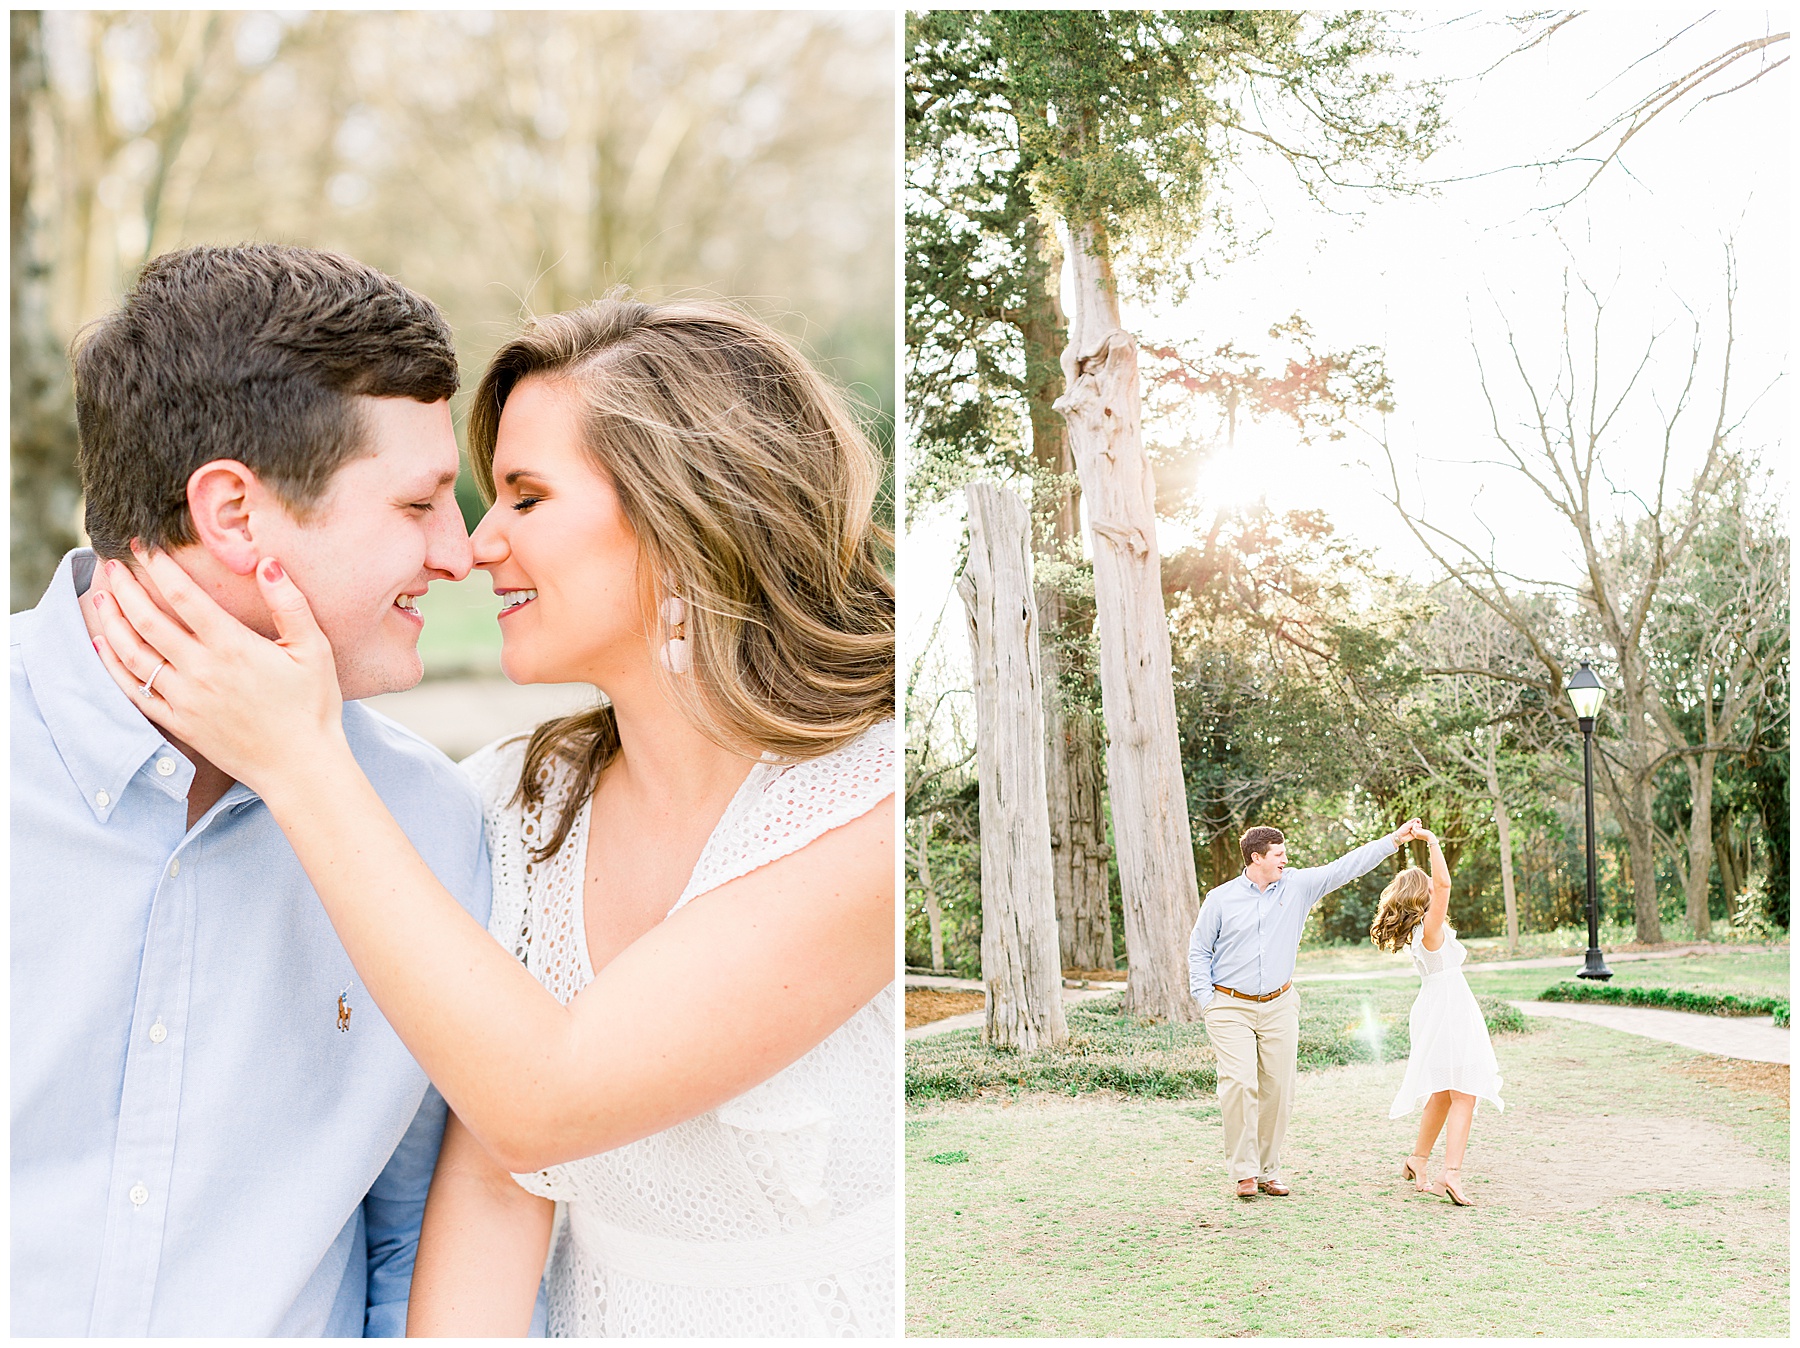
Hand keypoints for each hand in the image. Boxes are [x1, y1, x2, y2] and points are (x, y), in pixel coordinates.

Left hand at [91, 547, 347, 794]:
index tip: (145, 548)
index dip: (160, 568)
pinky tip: (102, 645)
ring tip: (102, 597)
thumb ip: (290, 604)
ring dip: (112, 621)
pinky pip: (135, 690)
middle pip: (148, 620)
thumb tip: (268, 564)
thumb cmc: (312, 707)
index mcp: (233, 647)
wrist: (300, 766)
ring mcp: (185, 699)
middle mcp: (201, 670)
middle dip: (125, 588)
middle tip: (112, 565)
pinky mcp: (179, 722)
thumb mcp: (314, 650)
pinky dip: (112, 665)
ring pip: (133, 653)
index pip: (184, 597)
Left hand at [1391, 817, 1422, 846]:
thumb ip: (1412, 824)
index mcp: (1410, 823)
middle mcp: (1413, 826)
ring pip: (1419, 828)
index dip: (1418, 820)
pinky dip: (1419, 832)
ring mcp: (1414, 830)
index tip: (1419, 820)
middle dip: (1419, 824)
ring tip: (1416, 829)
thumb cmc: (1402, 830)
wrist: (1400, 837)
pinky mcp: (1415, 834)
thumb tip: (1417, 820)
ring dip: (1419, 828)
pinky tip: (1417, 832)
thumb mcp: (1407, 826)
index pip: (1415, 820)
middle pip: (1418, 823)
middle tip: (1417, 825)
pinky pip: (1418, 832)